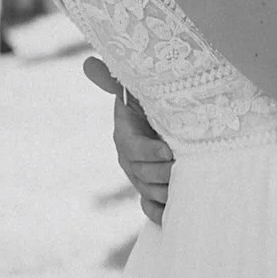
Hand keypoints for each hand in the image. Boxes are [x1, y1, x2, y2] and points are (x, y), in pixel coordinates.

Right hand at [86, 55, 172, 225]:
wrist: (161, 123)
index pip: (133, 148)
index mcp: (125, 136)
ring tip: (189, 187)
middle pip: (144, 173)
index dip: (149, 150)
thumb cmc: (150, 102)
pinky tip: (172, 215)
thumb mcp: (134, 90)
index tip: (168, 149)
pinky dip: (160, 214)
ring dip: (168, 192)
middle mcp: (130, 160)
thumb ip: (113, 79)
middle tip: (186, 166)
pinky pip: (150, 209)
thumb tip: (87, 62)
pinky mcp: (149, 192)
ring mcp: (139, 179)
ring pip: (150, 192)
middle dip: (165, 172)